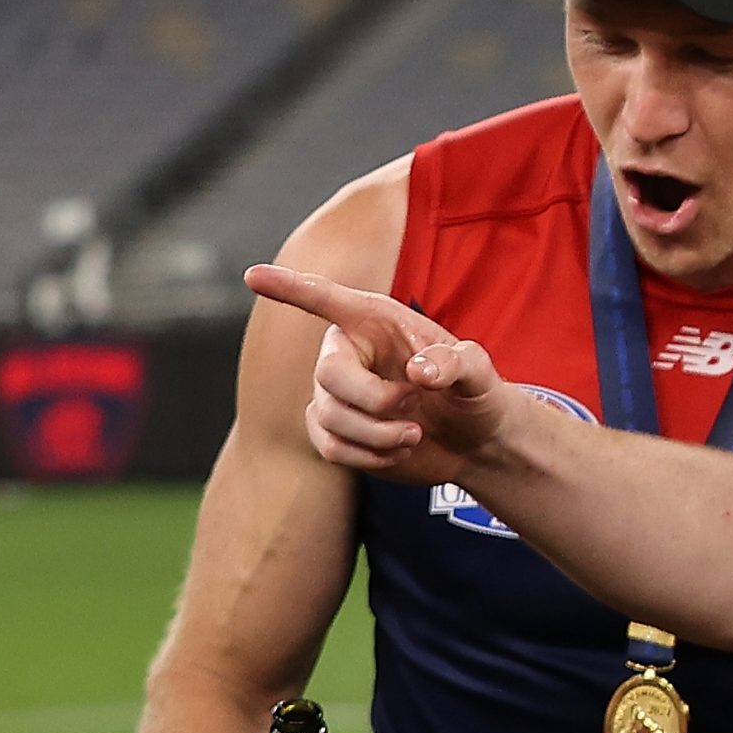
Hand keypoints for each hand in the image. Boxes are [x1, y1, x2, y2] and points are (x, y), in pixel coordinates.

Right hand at [244, 263, 511, 485]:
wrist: (474, 441)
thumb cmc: (475, 393)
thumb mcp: (480, 373)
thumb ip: (456, 364)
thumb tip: (418, 372)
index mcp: (376, 321)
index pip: (325, 299)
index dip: (289, 288)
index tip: (252, 275)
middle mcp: (347, 352)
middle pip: (327, 375)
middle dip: (375, 400)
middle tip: (416, 405)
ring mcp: (336, 393)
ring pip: (329, 417)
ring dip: (378, 434)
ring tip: (414, 433)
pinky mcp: (334, 431)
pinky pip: (329, 446)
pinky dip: (368, 456)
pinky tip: (397, 451)